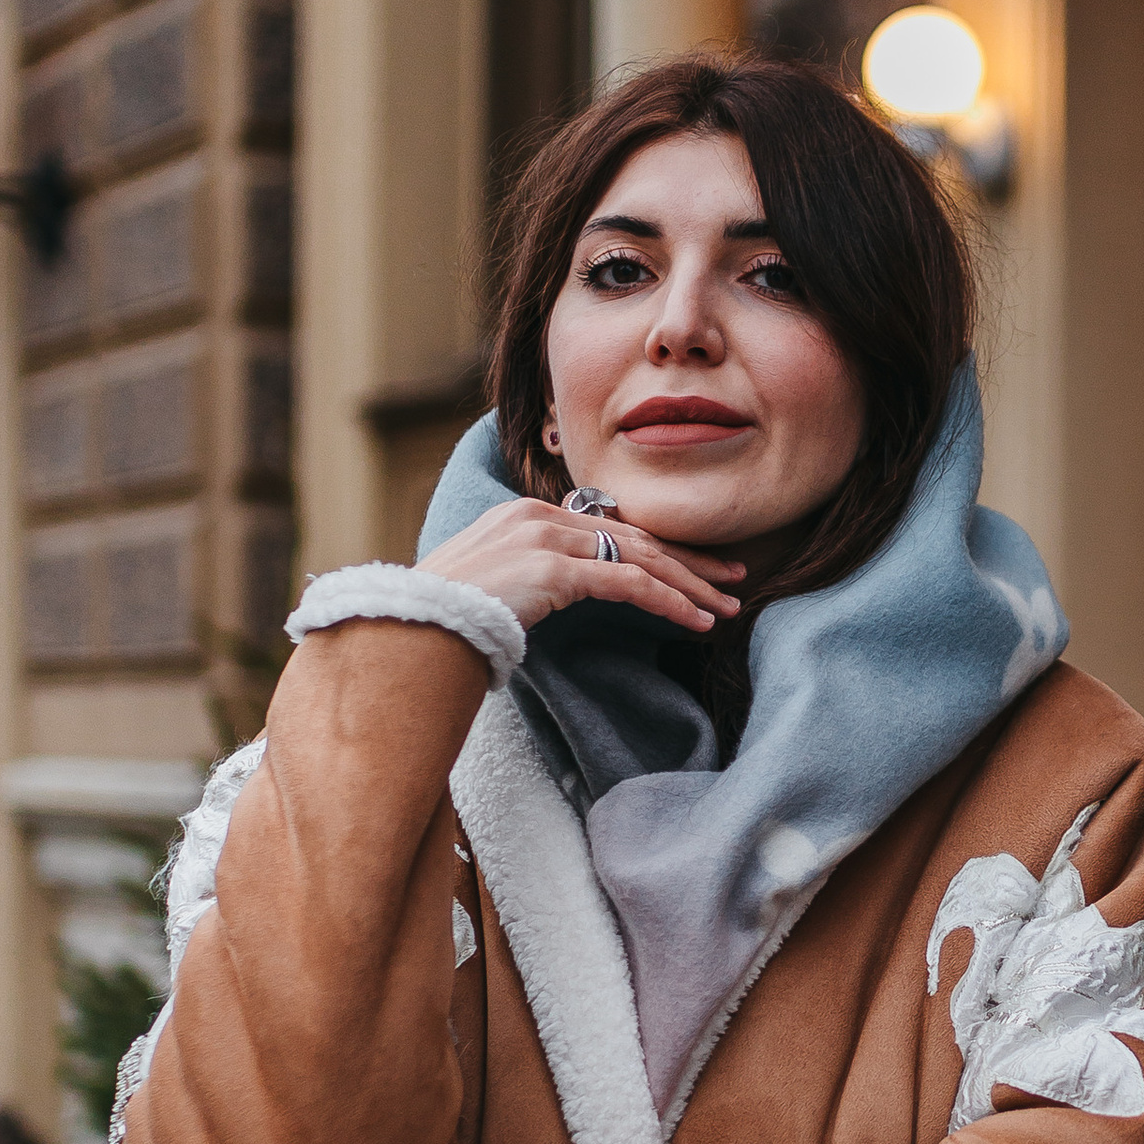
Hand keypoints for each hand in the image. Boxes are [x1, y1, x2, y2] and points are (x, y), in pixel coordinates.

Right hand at [419, 499, 743, 636]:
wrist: (409, 630)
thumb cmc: (442, 621)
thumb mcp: (488, 587)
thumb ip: (526, 579)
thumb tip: (551, 597)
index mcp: (525, 513)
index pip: (610, 528)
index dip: (658, 549)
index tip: (694, 568)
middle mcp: (539, 515)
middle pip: (634, 536)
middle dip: (690, 561)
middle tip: (733, 580)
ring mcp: (546, 539)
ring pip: (641, 558)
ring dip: (691, 585)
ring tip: (728, 608)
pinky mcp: (555, 569)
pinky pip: (629, 584)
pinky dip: (670, 602)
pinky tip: (698, 621)